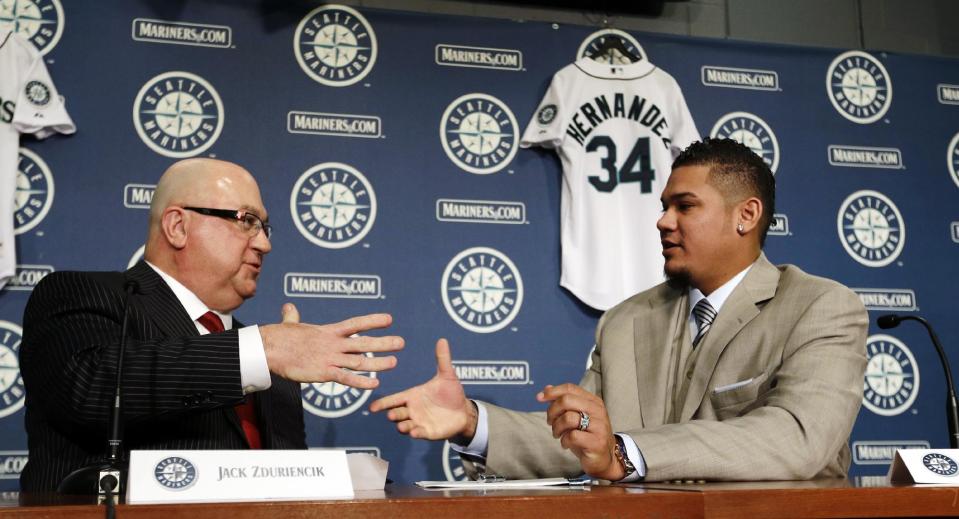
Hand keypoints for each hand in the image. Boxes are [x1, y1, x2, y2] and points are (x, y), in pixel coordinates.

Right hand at [258, 303, 403, 388]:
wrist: (268, 348)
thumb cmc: (277, 337)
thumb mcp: (289, 324)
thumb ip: (293, 317)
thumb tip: (288, 307)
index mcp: (328, 332)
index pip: (355, 324)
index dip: (373, 321)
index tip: (389, 319)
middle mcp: (333, 344)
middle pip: (363, 343)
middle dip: (384, 342)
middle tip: (402, 343)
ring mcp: (329, 358)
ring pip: (359, 361)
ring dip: (378, 362)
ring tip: (394, 362)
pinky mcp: (323, 373)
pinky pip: (346, 378)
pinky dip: (361, 382)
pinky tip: (375, 384)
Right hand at [369, 339, 476, 440]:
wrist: (464, 410)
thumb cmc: (451, 392)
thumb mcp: (447, 375)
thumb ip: (442, 359)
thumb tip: (442, 339)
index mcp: (413, 396)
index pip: (394, 399)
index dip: (383, 403)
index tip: (372, 407)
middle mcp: (413, 410)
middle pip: (397, 413)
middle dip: (393, 414)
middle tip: (391, 414)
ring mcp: (419, 422)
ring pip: (405, 425)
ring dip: (402, 426)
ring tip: (401, 426)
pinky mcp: (428, 432)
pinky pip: (419, 433)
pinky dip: (416, 433)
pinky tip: (415, 432)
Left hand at [538, 383, 623, 480]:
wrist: (604, 458)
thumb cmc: (587, 436)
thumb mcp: (576, 416)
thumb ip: (562, 402)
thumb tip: (546, 389)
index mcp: (593, 401)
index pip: (570, 388)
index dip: (553, 392)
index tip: (539, 398)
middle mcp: (598, 411)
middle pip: (566, 400)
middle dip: (552, 411)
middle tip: (550, 422)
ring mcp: (599, 426)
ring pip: (568, 418)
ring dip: (556, 428)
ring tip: (557, 434)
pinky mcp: (597, 442)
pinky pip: (572, 436)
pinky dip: (564, 441)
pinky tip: (566, 444)